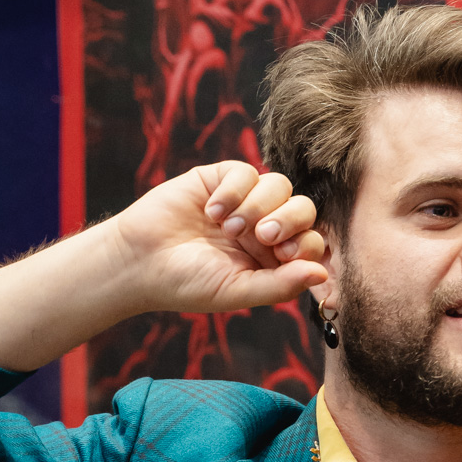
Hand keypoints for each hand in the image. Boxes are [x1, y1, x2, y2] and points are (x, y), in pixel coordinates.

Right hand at [111, 161, 326, 315]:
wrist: (139, 261)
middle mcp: (264, 227)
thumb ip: (281, 284)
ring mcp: (244, 201)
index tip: (282, 254)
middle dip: (290, 220)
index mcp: (273, 258)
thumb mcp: (237, 290)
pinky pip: (246, 171)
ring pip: (279, 185)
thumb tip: (323, 272)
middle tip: (263, 236)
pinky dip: (234, 189)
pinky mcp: (220, 179)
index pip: (311, 241)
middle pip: (303, 208)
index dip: (306, 243)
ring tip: (228, 227)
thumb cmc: (188, 283)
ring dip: (259, 205)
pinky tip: (211, 210)